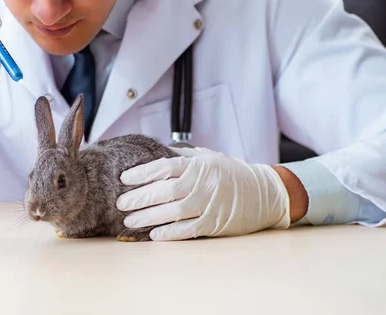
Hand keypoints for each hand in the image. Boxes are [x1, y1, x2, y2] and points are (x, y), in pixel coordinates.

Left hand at [116, 147, 290, 240]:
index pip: (164, 166)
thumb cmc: (232, 172)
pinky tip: (154, 235)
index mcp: (198, 164)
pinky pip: (189, 229)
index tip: (124, 178)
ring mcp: (209, 204)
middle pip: (164, 190)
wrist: (265, 192)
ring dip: (148, 217)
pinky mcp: (215, 223)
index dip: (141, 173)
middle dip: (139, 197)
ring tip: (129, 221)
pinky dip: (170, 233)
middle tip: (120, 203)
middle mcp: (202, 183)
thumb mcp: (210, 156)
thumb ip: (184, 155)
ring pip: (173, 211)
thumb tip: (157, 151)